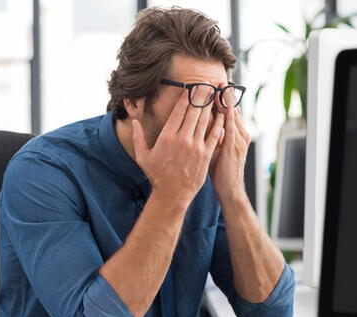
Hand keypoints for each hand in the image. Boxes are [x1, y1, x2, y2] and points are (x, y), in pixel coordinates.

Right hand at [132, 87, 224, 206]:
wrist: (172, 193)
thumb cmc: (157, 175)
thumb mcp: (143, 156)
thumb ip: (138, 137)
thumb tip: (134, 122)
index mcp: (167, 136)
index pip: (179, 111)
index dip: (186, 97)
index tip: (190, 87)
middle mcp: (182, 138)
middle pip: (194, 111)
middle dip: (201, 96)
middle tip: (206, 84)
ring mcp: (195, 146)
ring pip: (205, 120)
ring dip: (210, 105)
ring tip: (214, 94)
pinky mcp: (206, 154)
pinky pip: (214, 134)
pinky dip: (219, 123)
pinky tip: (222, 114)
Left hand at [211, 84, 250, 201]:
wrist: (230, 189)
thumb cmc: (221, 171)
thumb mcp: (218, 150)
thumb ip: (213, 136)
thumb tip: (203, 124)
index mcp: (235, 134)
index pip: (228, 111)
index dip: (222, 98)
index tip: (215, 85)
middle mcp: (239, 134)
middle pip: (231, 109)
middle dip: (225, 94)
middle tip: (218, 79)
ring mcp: (238, 139)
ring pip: (232, 115)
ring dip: (226, 100)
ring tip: (221, 86)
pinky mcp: (234, 146)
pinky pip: (230, 127)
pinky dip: (227, 115)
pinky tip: (223, 105)